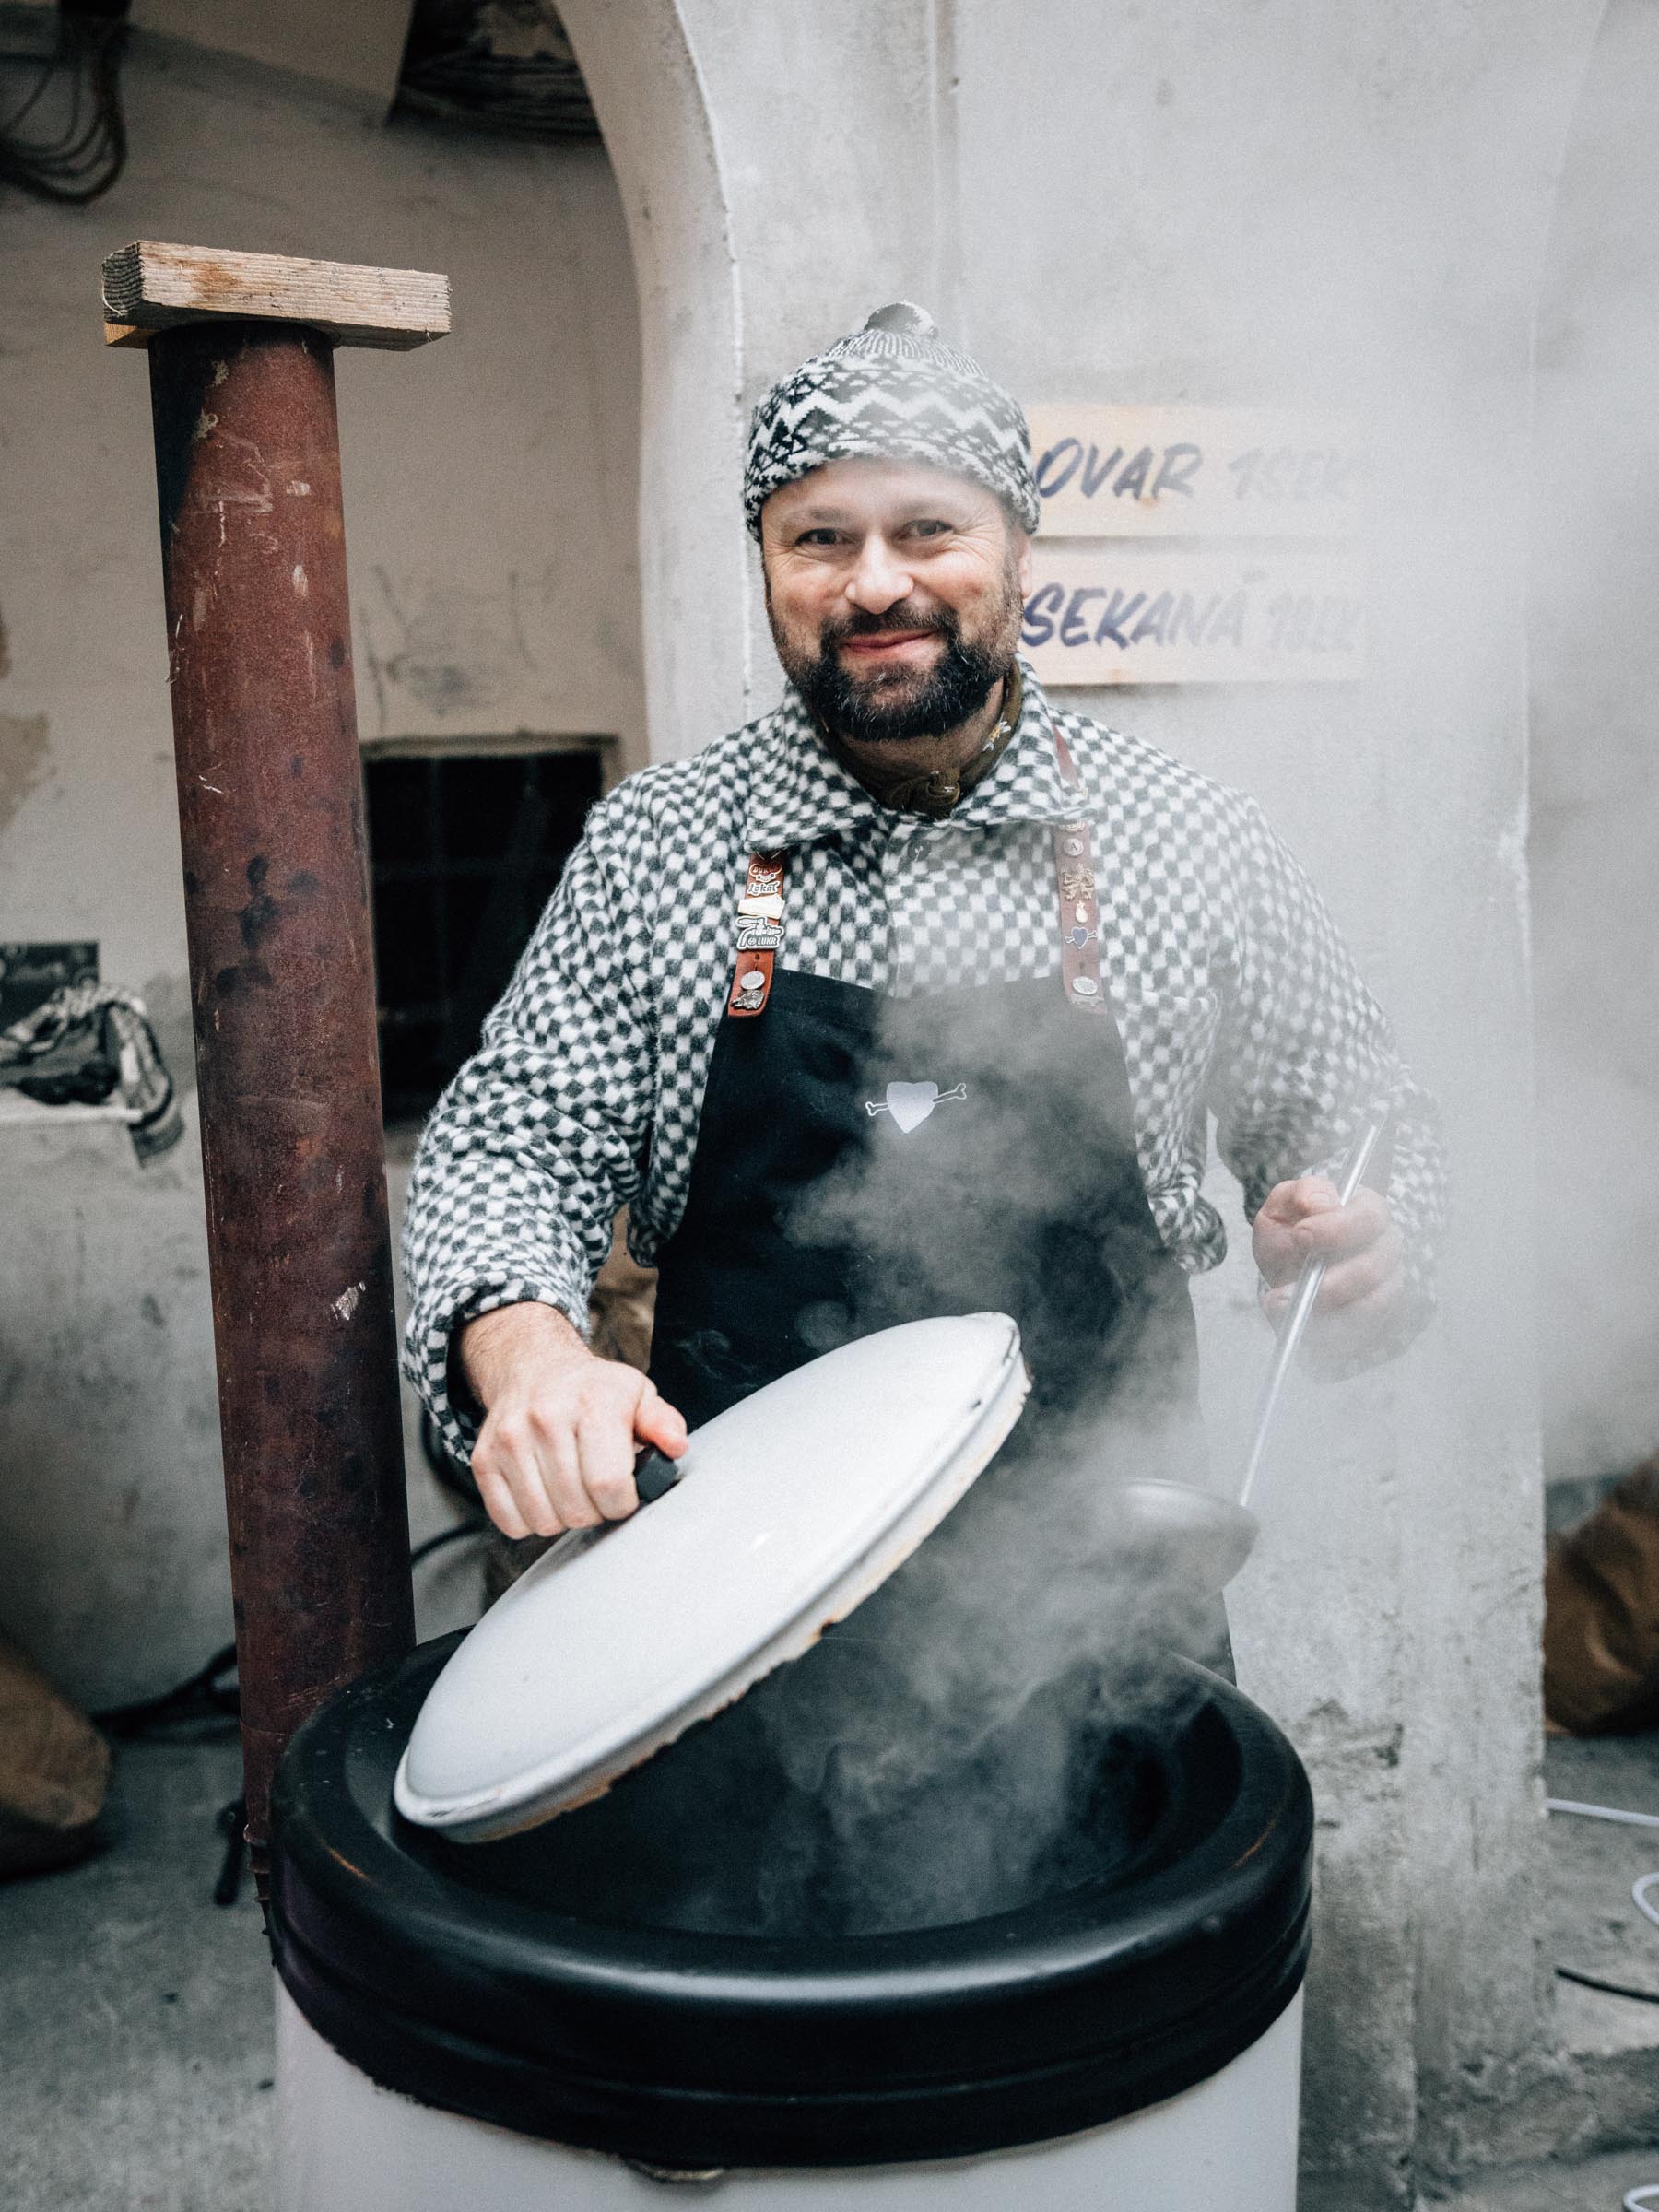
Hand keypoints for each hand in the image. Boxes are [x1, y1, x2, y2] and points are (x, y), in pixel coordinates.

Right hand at [458, 1302, 686, 1539]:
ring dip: (563, 1517)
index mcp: (593, 1403)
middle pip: (576, 1508)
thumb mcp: (637, 1395)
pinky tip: (544, 1493)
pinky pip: (510, 1522)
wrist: (534, 1367)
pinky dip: (530, 1520)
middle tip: (598, 1491)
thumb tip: (675, 1447)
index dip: (622, 1503)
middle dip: (595, 1511)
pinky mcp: (484, 1459)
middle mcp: (546, 1418)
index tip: (625, 1493)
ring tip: (572, 1489)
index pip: (608, 1484)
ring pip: (543, 1520)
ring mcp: (509, 1439)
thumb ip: (662, 1424)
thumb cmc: (594, 1391)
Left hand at [1251, 1177, 1413, 1374]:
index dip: (1335, 1228)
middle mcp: (1387, 1247)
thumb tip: (1319, 1201)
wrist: (1292, 1267)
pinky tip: (1301, 1328)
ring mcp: (1390, 1284)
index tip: (1300, 1236)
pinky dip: (1331, 1334)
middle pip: (1371, 1268)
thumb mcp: (1284, 1206)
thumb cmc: (1291, 1232)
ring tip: (1283, 1311)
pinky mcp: (1382, 1317)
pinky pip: (1364, 1333)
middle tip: (1284, 1294)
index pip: (1367, 1217)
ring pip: (1371, 1306)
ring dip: (1325, 1313)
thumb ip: (1299, 1195)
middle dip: (1327, 1284)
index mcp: (1368, 1210)